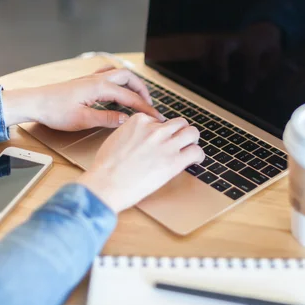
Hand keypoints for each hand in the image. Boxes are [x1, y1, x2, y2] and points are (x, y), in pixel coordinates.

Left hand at [1, 66, 164, 130]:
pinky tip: (117, 88)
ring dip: (131, 83)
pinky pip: (107, 75)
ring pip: (119, 74)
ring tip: (138, 97)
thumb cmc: (55, 111)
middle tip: (150, 106)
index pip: (130, 98)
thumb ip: (107, 119)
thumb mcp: (83, 120)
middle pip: (129, 79)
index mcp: (100, 88)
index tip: (156, 117)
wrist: (34, 102)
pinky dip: (117, 80)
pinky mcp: (84, 82)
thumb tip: (127, 119)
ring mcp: (91, 79)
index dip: (145, 108)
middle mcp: (97, 79)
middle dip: (143, 91)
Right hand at [76, 114, 203, 212]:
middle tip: (180, 142)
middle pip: (179, 123)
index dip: (162, 131)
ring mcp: (166, 144)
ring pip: (192, 132)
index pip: (159, 120)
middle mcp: (155, 129)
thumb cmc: (106, 167)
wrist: (106, 183)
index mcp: (139, 121)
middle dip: (180, 132)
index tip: (161, 140)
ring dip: (192, 140)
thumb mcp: (116, 139)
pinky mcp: (174, 161)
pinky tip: (195, 160)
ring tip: (190, 148)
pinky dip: (199, 156)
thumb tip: (140, 139)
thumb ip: (132, 134)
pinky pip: (196, 151)